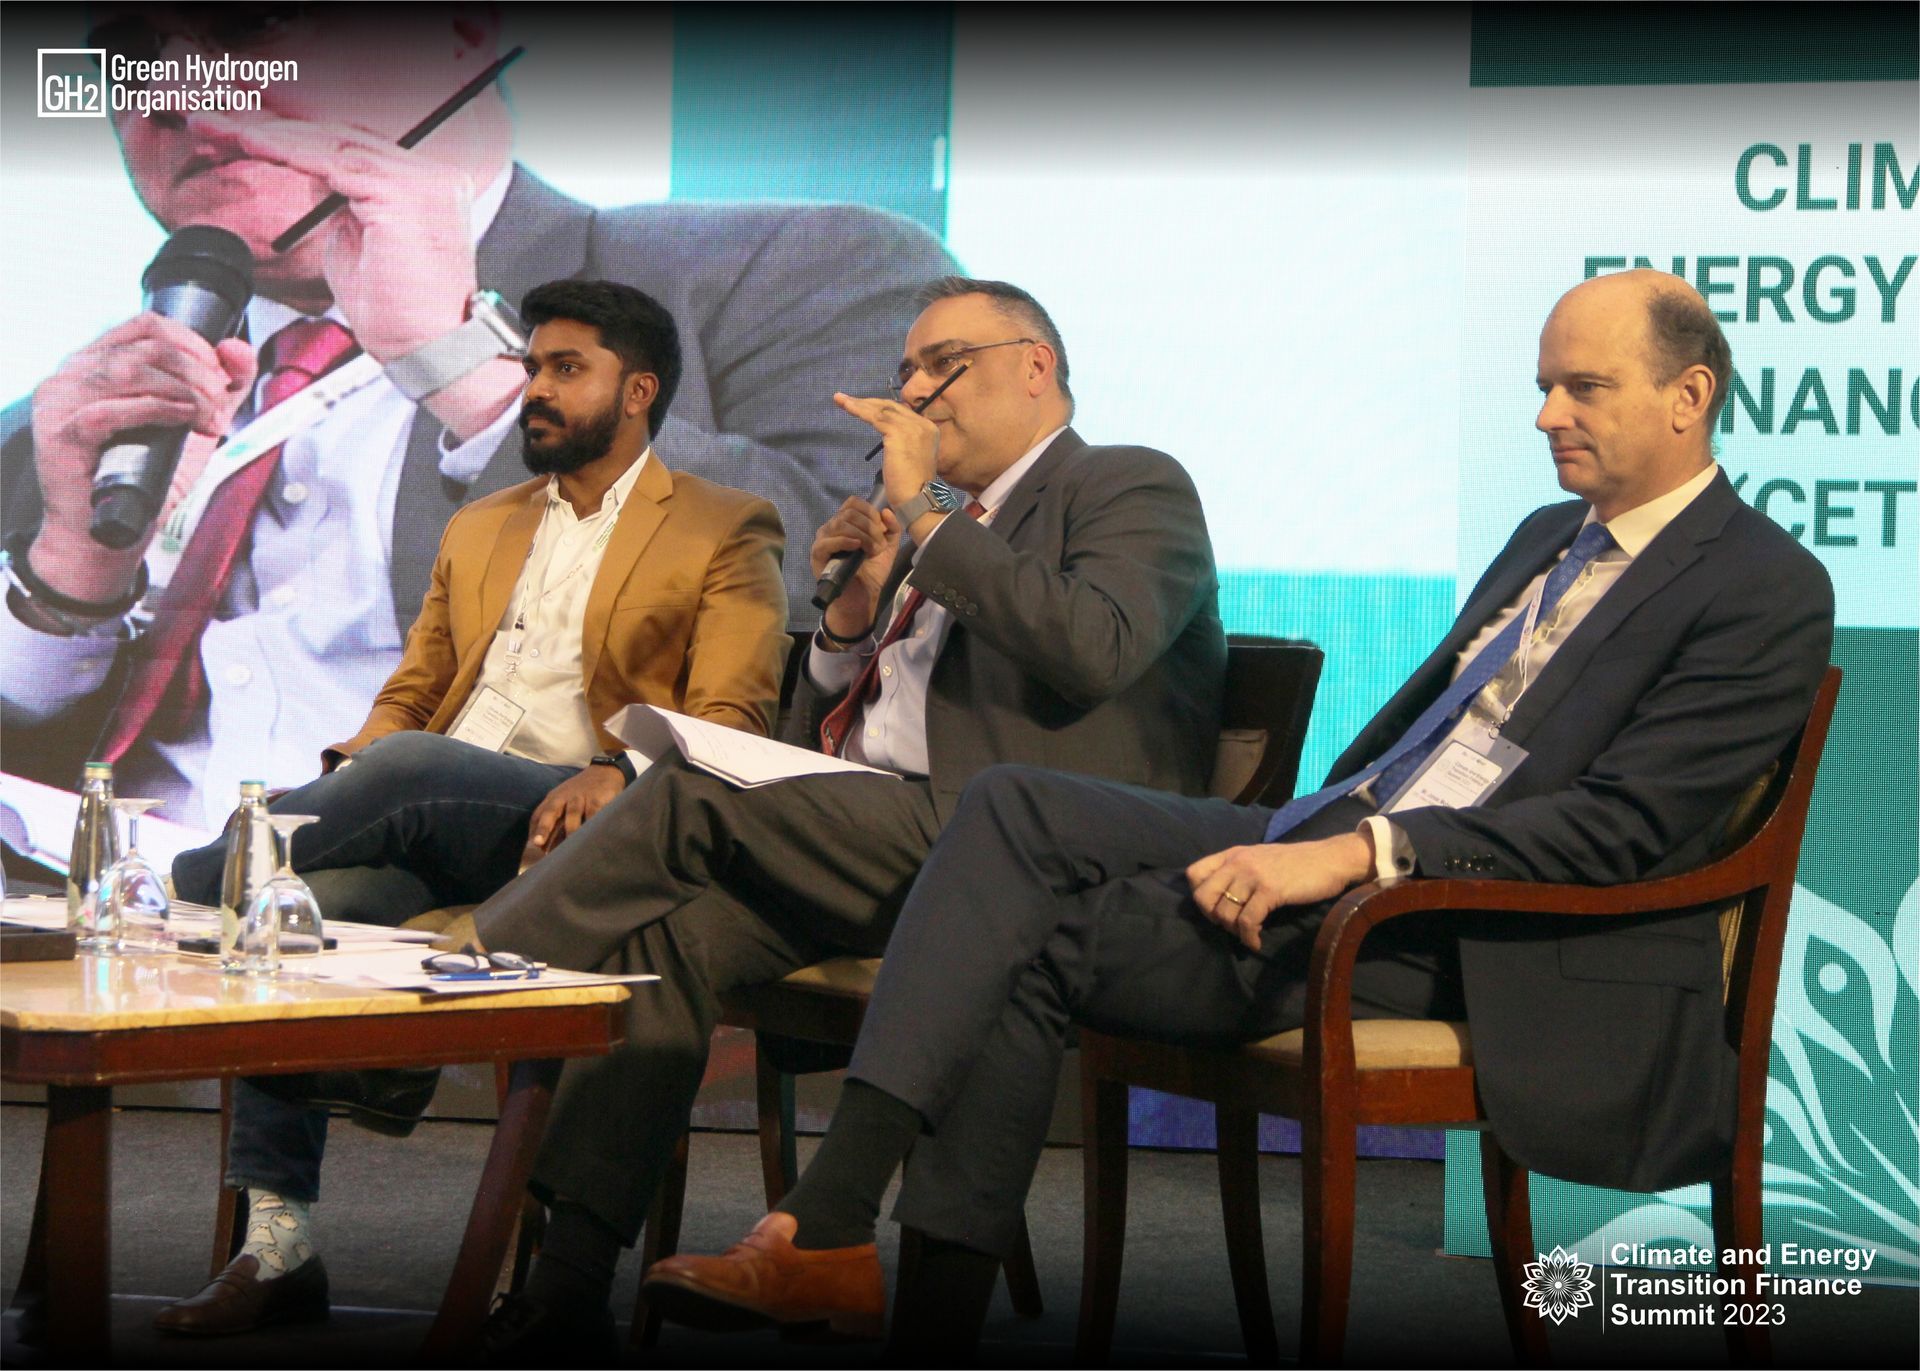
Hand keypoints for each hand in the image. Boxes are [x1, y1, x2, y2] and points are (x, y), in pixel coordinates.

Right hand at [28, 314, 254, 599]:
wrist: (109, 534)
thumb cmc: (147, 478)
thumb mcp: (193, 425)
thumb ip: (221, 388)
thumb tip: (238, 348)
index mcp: (98, 361)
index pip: (146, 325)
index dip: (193, 342)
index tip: (222, 375)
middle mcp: (73, 373)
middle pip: (144, 346)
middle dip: (197, 371)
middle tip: (221, 403)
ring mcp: (60, 400)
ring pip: (129, 370)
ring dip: (185, 392)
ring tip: (210, 421)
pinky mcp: (61, 433)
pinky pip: (109, 409)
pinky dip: (157, 410)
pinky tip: (184, 422)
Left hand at [187, 112, 477, 363]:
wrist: (430, 352)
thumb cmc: (399, 316)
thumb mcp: (357, 244)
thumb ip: (338, 206)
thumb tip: (305, 175)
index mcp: (426, 184)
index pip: (354, 144)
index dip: (297, 135)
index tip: (244, 131)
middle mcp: (432, 174)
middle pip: (343, 134)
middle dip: (276, 125)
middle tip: (218, 120)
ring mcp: (422, 180)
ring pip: (333, 141)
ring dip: (271, 133)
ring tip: (220, 127)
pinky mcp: (403, 192)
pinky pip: (332, 160)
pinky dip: (287, 150)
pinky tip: (250, 143)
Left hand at [519, 763, 626, 866]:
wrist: (604, 772)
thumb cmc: (580, 793)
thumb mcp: (563, 801)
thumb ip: (554, 820)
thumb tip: (542, 848)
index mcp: (553, 799)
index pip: (539, 815)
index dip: (535, 831)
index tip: (533, 846)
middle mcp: (563, 797)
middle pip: (551, 812)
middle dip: (544, 827)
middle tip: (538, 843)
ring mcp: (580, 798)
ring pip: (572, 814)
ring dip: (570, 831)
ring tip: (569, 848)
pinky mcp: (597, 800)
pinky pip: (593, 815)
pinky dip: (591, 826)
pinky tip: (590, 838)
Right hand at [809, 496, 900, 641]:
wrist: (863, 595)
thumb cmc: (872, 571)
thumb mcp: (888, 547)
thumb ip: (892, 528)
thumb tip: (885, 511)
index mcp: (846, 522)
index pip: (853, 502)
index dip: (870, 511)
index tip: (881, 529)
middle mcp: (832, 527)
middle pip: (849, 512)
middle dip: (870, 526)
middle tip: (879, 545)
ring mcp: (823, 539)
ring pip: (840, 524)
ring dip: (862, 535)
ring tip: (872, 551)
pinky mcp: (818, 554)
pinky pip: (827, 541)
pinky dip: (844, 541)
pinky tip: (857, 547)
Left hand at [832, 393, 939, 510]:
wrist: (918, 498)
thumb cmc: (911, 486)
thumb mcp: (910, 457)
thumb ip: (904, 443)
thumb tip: (889, 435)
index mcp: (928, 428)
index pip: (900, 411)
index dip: (880, 406)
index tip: (863, 406)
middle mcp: (922, 424)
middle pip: (890, 406)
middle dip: (867, 402)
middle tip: (846, 399)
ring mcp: (912, 427)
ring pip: (881, 410)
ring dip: (858, 404)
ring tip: (840, 400)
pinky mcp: (898, 433)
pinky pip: (874, 417)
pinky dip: (858, 410)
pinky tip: (846, 407)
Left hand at [1185, 834, 1374, 950]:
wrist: (1330, 859)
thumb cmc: (1297, 864)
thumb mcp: (1260, 860)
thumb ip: (1239, 872)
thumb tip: (1220, 899)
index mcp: (1233, 854)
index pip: (1194, 873)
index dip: (1199, 896)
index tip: (1216, 908)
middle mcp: (1238, 862)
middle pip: (1203, 896)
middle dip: (1213, 917)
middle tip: (1231, 925)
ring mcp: (1253, 875)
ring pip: (1224, 912)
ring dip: (1234, 931)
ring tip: (1248, 934)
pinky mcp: (1270, 890)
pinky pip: (1247, 922)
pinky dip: (1249, 938)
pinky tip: (1256, 942)